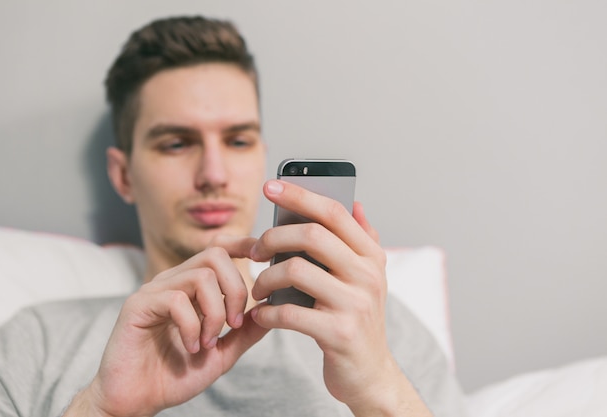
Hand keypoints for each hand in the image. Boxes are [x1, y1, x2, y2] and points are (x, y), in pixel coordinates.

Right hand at [66, 236, 268, 416]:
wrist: (135, 402)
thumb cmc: (172, 376)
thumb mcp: (221, 354)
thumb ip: (245, 333)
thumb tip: (271, 309)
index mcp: (191, 287)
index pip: (218, 249)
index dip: (243, 245)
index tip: (264, 260)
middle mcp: (173, 282)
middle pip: (215, 256)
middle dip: (235, 290)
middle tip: (233, 325)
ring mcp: (154, 291)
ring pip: (201, 276)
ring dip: (215, 313)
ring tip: (208, 342)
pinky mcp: (138, 305)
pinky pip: (176, 299)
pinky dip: (192, 326)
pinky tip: (191, 347)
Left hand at [250, 180, 430, 415]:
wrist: (370, 373)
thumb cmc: (358, 319)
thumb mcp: (368, 277)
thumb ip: (363, 239)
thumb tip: (356, 203)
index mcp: (371, 255)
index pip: (333, 211)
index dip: (299, 194)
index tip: (270, 185)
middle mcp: (368, 275)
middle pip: (311, 235)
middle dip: (273, 238)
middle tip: (255, 251)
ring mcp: (355, 304)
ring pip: (295, 270)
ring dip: (265, 279)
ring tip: (258, 289)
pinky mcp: (338, 333)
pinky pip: (289, 313)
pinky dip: (267, 313)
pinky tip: (261, 316)